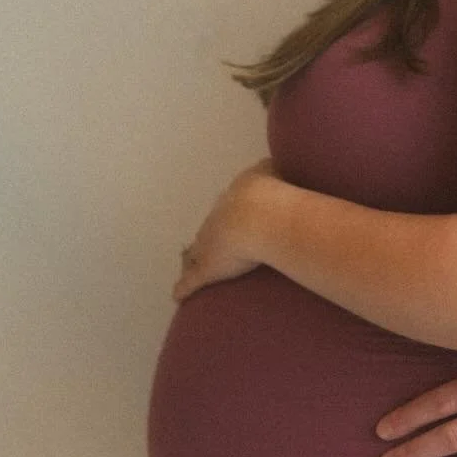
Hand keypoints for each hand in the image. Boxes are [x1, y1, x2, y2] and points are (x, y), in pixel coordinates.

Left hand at [173, 158, 278, 301]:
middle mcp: (215, 222)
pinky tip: (178, 295)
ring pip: (194, 253)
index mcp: (231, 202)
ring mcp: (207, 246)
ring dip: (192, 259)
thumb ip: (273, 168)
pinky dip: (184, 288)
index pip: (225, 211)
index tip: (226, 221)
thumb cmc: (270, 196)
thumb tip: (278, 161)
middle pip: (206, 230)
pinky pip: (191, 281)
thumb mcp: (272, 172)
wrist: (260, 216)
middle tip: (208, 242)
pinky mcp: (206, 270)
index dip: (225, 218)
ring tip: (189, 264)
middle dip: (207, 236)